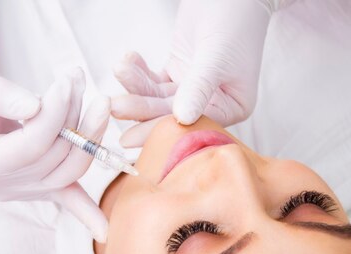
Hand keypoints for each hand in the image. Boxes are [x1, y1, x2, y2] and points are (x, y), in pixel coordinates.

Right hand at [0, 21, 108, 240]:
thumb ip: (0, 95)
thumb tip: (36, 107)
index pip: (32, 143)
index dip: (54, 113)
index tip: (67, 81)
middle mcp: (6, 188)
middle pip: (56, 153)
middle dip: (72, 114)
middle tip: (77, 78)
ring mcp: (29, 192)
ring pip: (73, 168)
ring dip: (90, 134)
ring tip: (98, 101)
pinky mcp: (47, 188)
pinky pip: (71, 201)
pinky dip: (89, 214)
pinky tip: (106, 233)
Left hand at [111, 0, 272, 129]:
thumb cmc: (234, 19)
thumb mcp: (216, 56)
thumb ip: (199, 87)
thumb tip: (181, 119)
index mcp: (232, 106)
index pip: (193, 124)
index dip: (162, 130)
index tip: (131, 137)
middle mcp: (213, 103)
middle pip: (170, 114)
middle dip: (142, 108)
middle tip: (115, 107)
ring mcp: (192, 90)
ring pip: (157, 97)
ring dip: (136, 85)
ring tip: (120, 69)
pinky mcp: (178, 73)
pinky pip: (153, 81)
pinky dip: (139, 72)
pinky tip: (128, 60)